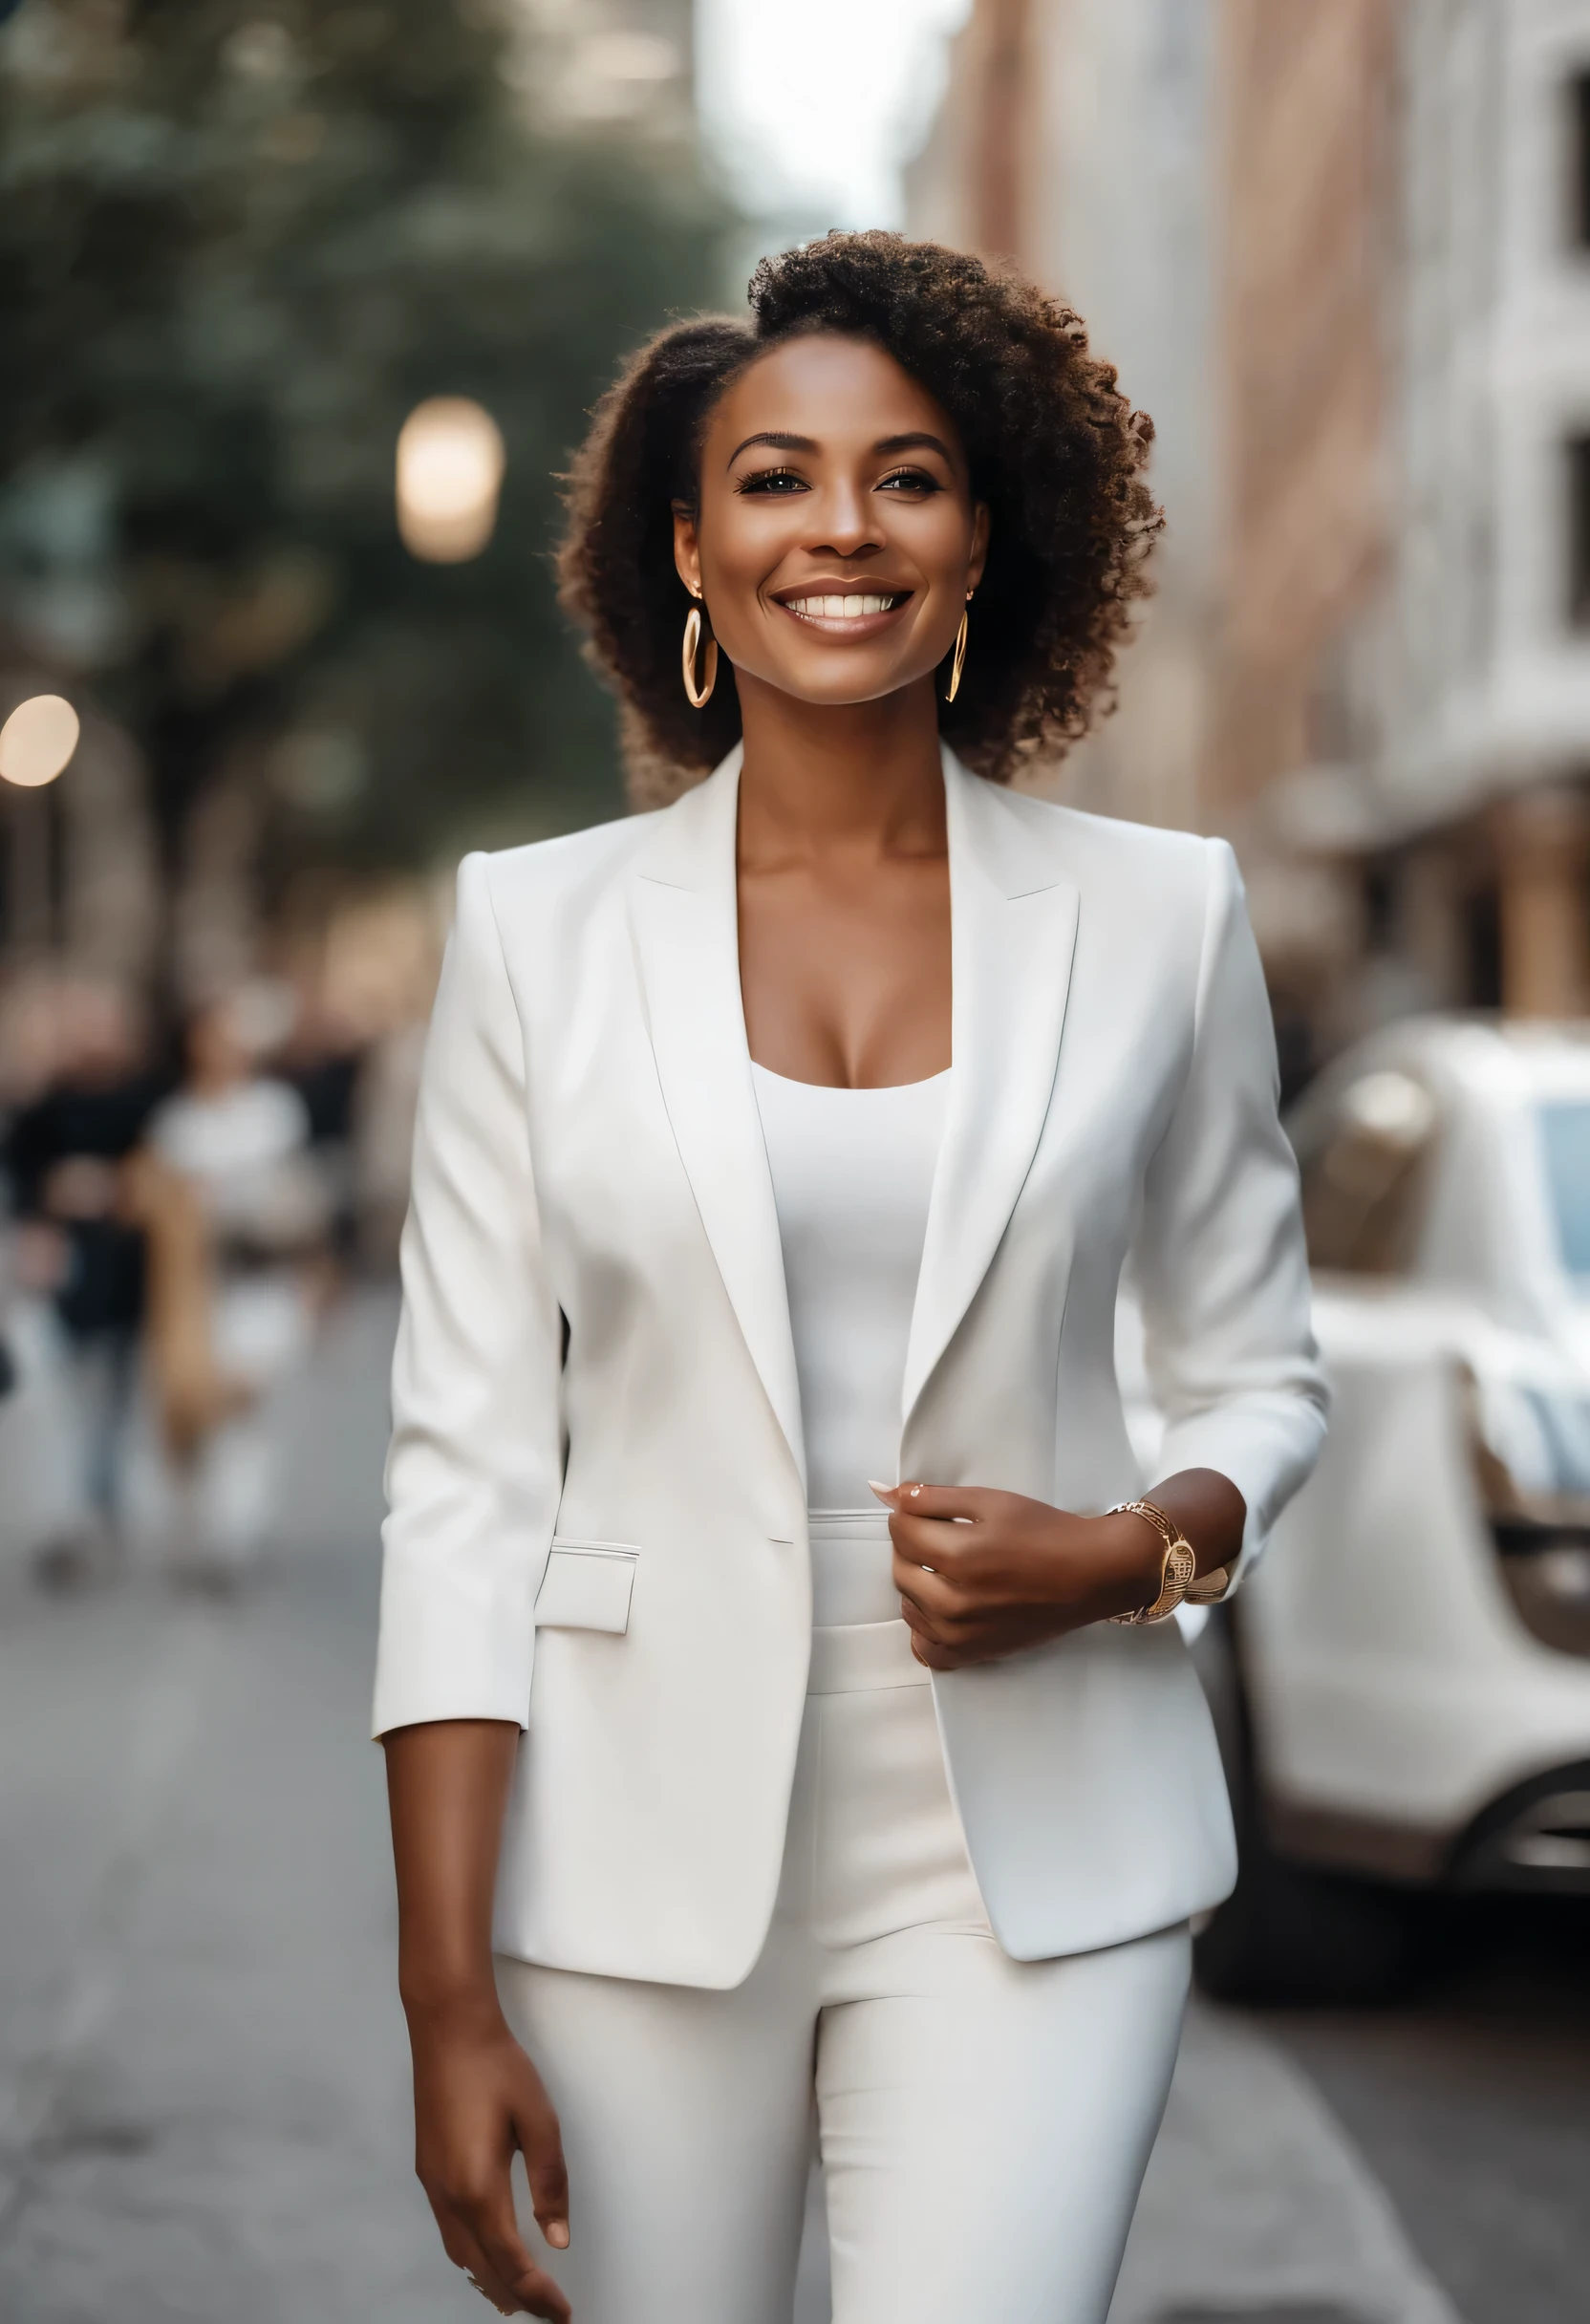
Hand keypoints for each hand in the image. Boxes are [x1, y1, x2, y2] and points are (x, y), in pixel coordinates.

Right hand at [408, 2001, 570, 2319]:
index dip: (538, 2296)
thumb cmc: (496, 2066)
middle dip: (516, 2297)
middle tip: (547, 2311)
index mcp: (478, 2188)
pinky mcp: (427, 2170)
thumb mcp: (539, 2120)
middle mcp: (449, 2195)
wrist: (448, 2029)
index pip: (511, 2263)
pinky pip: (449, 2232)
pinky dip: (471, 2255)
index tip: (561, 2314)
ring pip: (460, 2255)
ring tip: (519, 2294)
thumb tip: (557, 2237)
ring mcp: (432, 2184)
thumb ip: (550, 2183)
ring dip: (490, 2280)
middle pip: (482, 2270)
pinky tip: (486, 2248)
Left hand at [872, 1482, 1164, 1669]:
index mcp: (960, 1557)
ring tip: (949, 1568)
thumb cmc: (1045, 1532)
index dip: (908, 1513)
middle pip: (899, 1568)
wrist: (1089, 1575)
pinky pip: (924, 1647)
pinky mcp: (971, 1655)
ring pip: (908, 1604)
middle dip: (911, 1546)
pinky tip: (946, 1605)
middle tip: (942, 1536)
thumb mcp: (990, 1501)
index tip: (926, 1511)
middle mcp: (954, 1602)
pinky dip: (926, 1626)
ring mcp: (961, 1634)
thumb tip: (882, 1492)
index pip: (900, 1531)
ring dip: (917, 1582)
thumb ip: (932, 1497)